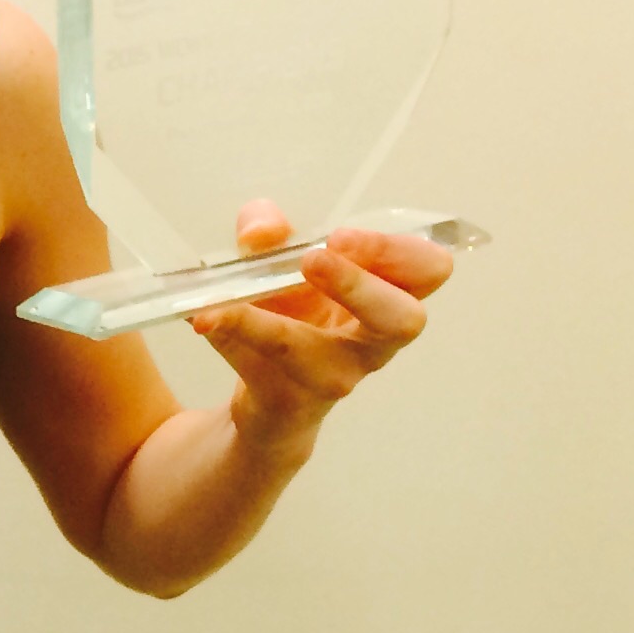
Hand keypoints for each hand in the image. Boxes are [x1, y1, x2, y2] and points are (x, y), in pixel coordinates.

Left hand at [188, 201, 453, 448]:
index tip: (341, 235)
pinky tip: (204, 318)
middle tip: (314, 258)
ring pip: (313, 353)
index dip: (398, 250)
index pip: (430, 271)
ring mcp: (334, 378)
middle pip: (404, 320)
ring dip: (268, 322)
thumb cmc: (292, 316)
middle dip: (362, 285)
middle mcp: (372, 343)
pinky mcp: (289, 402)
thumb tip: (261, 229)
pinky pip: (260, 370)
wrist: (265, 398)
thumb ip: (269, 236)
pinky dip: (229, 338)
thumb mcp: (280, 265)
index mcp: (387, 296)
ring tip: (225, 299)